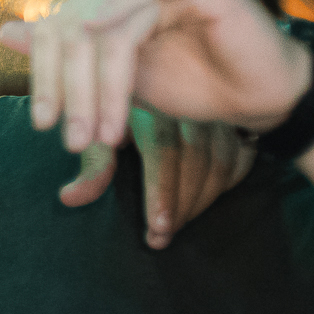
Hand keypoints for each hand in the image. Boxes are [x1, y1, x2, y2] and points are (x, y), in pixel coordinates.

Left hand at [0, 0, 310, 151]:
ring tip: (102, 136)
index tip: (42, 124)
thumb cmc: (192, 84)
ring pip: (106, 22)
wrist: (259, 97)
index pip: (57, 28)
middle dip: (68, 89)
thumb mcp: (116, 79)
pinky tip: (106, 54)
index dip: (42, 75)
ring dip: (98, 84)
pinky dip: (122, 11)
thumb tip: (5, 31)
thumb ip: (66, 56)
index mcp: (111, 1)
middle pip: (73, 26)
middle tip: (71, 140)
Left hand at [58, 109, 255, 247]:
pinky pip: (242, 154)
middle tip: (162, 237)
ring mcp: (217, 111)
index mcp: (152, 105)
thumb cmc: (120, 111)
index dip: (162, 192)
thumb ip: (93, 166)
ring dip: (203, 199)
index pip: (162, 152)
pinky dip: (229, 181)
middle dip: (181, 204)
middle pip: (195, 160)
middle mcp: (189, 104)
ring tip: (180, 226)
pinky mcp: (236, 118)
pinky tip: (208, 201)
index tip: (158, 227)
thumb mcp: (101, 133)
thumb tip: (70, 198)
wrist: (152, 75)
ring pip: (222, 160)